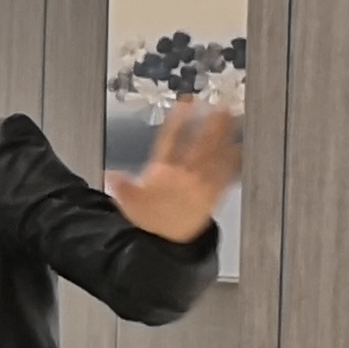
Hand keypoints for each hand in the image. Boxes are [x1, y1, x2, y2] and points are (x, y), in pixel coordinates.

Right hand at [106, 98, 240, 242]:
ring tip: (232, 118)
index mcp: (160, 173)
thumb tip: (110, 173)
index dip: (178, 120)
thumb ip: (121, 185)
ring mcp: (199, 184)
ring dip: (224, 136)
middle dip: (209, 123)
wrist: (167, 244)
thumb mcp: (129, 201)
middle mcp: (182, 176)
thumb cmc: (151, 221)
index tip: (186, 103)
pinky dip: (232, 160)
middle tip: (220, 105)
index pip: (169, 140)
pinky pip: (225, 174)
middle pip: (198, 143)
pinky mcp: (212, 195)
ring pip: (214, 155)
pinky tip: (239, 148)